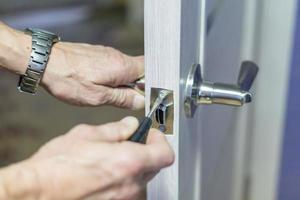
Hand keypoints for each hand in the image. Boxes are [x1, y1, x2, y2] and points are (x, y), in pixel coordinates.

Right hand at [19, 117, 173, 199]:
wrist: (36, 193)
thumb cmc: (57, 166)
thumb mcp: (87, 135)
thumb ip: (115, 130)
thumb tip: (129, 125)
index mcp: (129, 162)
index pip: (165, 153)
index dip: (160, 141)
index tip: (151, 135)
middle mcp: (131, 185)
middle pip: (153, 166)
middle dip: (144, 152)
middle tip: (127, 143)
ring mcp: (123, 199)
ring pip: (139, 179)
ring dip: (131, 167)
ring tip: (109, 159)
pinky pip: (126, 191)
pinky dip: (121, 181)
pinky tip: (102, 174)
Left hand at [42, 42, 144, 108]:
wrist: (45, 61)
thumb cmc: (69, 79)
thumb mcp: (98, 97)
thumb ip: (122, 99)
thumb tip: (140, 101)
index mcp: (122, 67)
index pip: (150, 70)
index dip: (153, 83)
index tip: (148, 96)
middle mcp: (118, 57)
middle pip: (139, 70)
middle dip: (137, 85)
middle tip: (127, 99)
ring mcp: (107, 54)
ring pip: (125, 69)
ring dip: (123, 82)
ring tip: (110, 93)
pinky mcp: (98, 54)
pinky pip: (113, 65)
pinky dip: (112, 76)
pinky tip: (100, 84)